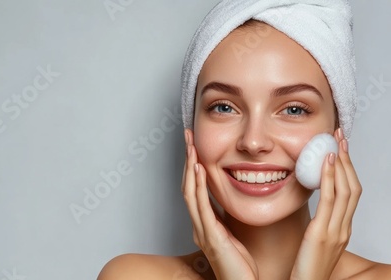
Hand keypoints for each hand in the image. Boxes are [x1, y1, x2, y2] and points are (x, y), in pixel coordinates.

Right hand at [182, 129, 257, 279]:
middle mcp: (199, 225)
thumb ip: (228, 218)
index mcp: (205, 223)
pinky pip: (201, 207)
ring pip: (190, 192)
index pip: (195, 189)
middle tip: (188, 137)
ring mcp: (202, 230)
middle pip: (187, 186)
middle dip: (187, 159)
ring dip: (189, 167)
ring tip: (191, 145)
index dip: (193, 166)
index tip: (195, 146)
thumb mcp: (235, 235)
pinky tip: (198, 169)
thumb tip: (232, 198)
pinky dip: (197, 186)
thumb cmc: (242, 266)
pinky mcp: (210, 237)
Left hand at [291, 128, 361, 279]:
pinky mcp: (323, 234)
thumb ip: (318, 223)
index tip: (339, 149)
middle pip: (353, 187)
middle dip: (347, 160)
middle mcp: (342, 228)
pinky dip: (331, 179)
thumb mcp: (314, 241)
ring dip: (342, 163)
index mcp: (341, 229)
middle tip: (339, 138)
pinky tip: (326, 162)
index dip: (347, 169)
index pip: (350, 193)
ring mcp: (336, 231)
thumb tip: (309, 201)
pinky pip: (330, 201)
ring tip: (335, 143)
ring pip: (346, 190)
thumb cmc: (305, 268)